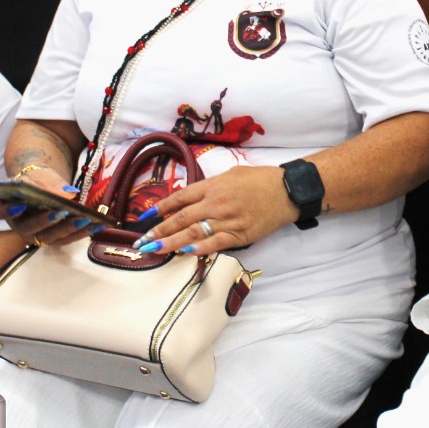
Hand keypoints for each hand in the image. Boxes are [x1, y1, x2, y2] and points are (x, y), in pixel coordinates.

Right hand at [0, 167, 99, 246]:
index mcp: (6, 207)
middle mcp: (19, 226)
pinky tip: (97, 225)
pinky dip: (82, 232)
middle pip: (30, 228)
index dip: (7, 210)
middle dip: (46, 221)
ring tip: (86, 220)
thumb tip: (68, 193)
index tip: (18, 205)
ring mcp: (36, 235)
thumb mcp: (40, 175)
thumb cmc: (36, 180)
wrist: (42, 186)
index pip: (0, 211)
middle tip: (60, 212)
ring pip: (51, 237)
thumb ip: (49, 182)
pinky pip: (67, 239)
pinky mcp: (53, 239)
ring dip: (70, 229)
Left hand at [131, 164, 296, 256]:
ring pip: (194, 232)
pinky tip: (185, 252)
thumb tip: (192, 196)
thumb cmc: (260, 180)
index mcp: (212, 186)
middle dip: (159, 230)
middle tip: (141, 241)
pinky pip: (216, 242)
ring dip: (171, 242)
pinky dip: (200, 248)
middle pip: (181, 218)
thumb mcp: (231, 174)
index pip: (179, 198)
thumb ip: (211, 186)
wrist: (287, 190)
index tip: (145, 218)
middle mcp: (215, 203)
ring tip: (153, 250)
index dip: (160, 208)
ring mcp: (227, 219)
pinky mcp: (240, 234)